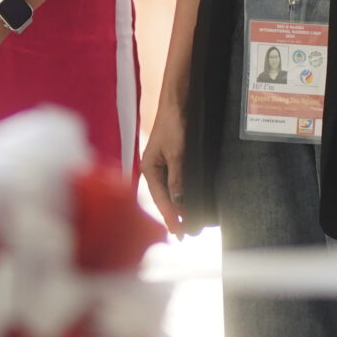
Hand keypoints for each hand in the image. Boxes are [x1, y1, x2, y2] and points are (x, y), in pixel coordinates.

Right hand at [139, 97, 189, 234]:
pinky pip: (175, 184)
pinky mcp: (171, 161)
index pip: (160, 199)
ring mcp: (161, 165)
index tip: (179, 232)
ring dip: (178, 208)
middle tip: (186, 235)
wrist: (177, 102)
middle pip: (163, 199)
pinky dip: (181, 195)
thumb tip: (179, 202)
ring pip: (169, 193)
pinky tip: (187, 203)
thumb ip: (178, 179)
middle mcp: (153, 170)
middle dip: (174, 217)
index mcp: (148, 169)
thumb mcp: (177, 153)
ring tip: (188, 224)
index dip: (170, 217)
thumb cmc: (173, 124)